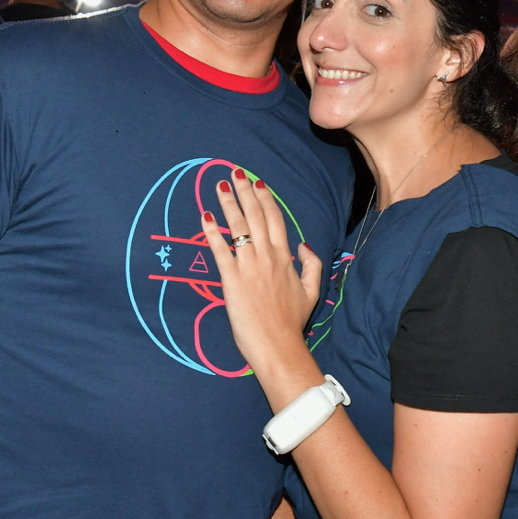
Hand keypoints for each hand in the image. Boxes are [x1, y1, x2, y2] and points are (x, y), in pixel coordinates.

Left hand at [201, 169, 322, 372]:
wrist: (278, 345)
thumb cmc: (292, 321)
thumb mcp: (312, 291)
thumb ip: (311, 264)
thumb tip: (304, 245)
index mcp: (285, 257)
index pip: (275, 220)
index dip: (266, 199)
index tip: (258, 183)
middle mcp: (267, 256)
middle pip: (255, 216)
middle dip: (245, 192)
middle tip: (236, 173)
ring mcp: (248, 266)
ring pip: (237, 227)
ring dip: (228, 203)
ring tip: (220, 186)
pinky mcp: (231, 279)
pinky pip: (220, 249)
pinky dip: (212, 231)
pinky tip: (205, 216)